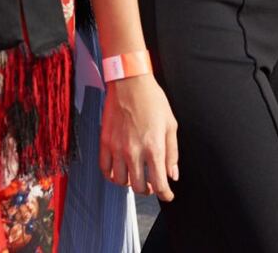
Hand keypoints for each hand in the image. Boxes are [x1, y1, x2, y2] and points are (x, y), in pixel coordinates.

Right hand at [100, 74, 178, 200]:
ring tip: (136, 175)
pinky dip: (112, 175)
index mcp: (153, 147)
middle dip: (148, 189)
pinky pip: (105, 169)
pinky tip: (119, 170)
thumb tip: (172, 175)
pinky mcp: (105, 142)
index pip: (159, 183)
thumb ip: (172, 153)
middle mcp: (134, 151)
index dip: (165, 194)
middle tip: (152, 184)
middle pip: (139, 186)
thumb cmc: (153, 100)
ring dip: (130, 183)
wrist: (130, 82)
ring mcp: (117, 148)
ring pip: (120, 181)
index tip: (167, 194)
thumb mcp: (171, 125)